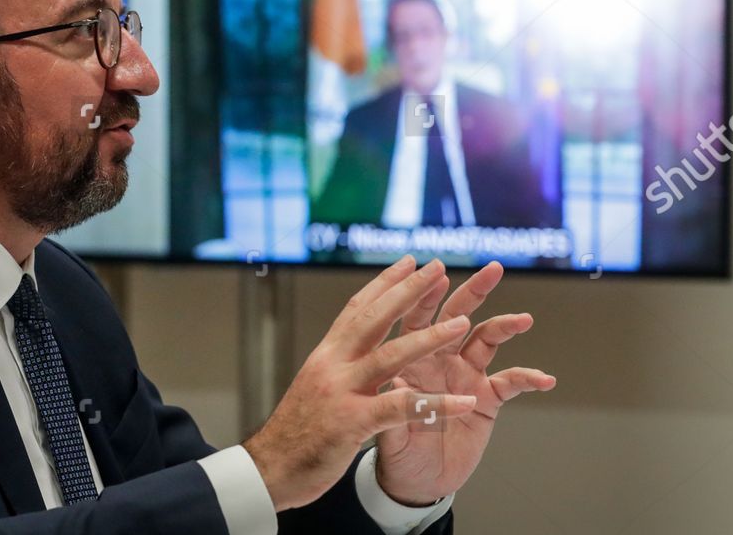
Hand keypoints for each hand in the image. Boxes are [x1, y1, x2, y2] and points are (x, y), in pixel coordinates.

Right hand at [242, 256, 479, 512]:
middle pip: (375, 318)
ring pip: (391, 355)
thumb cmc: (294, 433)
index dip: (385, 283)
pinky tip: (466, 402)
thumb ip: (336, 365)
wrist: (267, 470)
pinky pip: (401, 408)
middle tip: (437, 268)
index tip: (408, 262)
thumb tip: (353, 348)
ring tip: (462, 322)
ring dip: (429, 338)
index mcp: (326, 355)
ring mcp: (341, 391)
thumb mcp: (314, 386)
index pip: (357, 308)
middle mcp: (332, 364)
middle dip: (409, 291)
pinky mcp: (352, 423)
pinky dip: (436, 405)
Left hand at [374, 260, 555, 506]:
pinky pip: (510, 382)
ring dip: (505, 326)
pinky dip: (528, 378)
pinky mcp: (487, 399)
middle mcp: (440, 359)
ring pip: (487, 340)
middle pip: (458, 315)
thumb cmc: (396, 451)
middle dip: (475, 291)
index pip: (418, 318)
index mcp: (412, 359)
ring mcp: (466, 376)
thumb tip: (397, 378)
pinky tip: (544, 379)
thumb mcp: (388, 431)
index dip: (426, 296)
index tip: (439, 274)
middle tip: (493, 268)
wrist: (416, 483)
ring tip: (523, 319)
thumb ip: (396, 405)